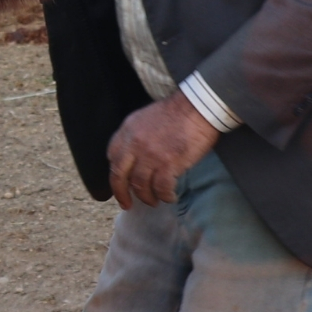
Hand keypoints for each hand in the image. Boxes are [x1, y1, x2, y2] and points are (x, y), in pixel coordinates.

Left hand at [106, 93, 223, 208]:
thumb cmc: (178, 111)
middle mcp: (134, 144)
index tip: (120, 182)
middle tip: (127, 204)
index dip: (116, 172)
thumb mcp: (147, 118)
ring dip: (147, 197)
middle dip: (121, 194)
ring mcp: (150, 155)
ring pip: (140, 186)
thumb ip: (137, 136)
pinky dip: (165, 196)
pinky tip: (170, 197)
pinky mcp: (168, 164)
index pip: (112, 156)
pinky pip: (161, 188)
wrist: (198, 106)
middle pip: (120, 176)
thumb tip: (136, 157)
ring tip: (154, 201)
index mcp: (128, 130)